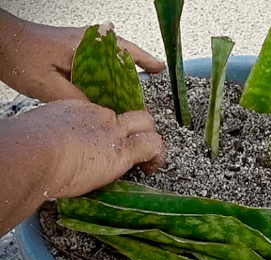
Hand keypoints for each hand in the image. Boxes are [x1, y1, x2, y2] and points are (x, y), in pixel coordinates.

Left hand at [0, 9, 164, 102]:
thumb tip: (99, 113)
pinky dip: (105, 75)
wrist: (0, 42)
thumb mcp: (47, 84)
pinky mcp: (72, 50)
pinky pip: (97, 63)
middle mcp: (86, 41)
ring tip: (131, 90)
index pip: (124, 51)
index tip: (159, 68)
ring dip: (121, 72)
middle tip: (150, 80)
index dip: (144, 60)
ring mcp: (80, 44)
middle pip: (121, 53)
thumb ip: (75, 98)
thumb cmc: (20, 57)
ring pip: (109, 59)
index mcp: (85, 45)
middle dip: (137, 66)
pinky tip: (106, 88)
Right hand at [0, 99, 164, 232]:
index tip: (111, 140)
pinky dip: (156, 155)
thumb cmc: (26, 149)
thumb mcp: (42, 135)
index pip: (107, 114)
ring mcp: (113, 131)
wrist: (33, 154)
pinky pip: (151, 146)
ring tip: (148, 158)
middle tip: (138, 142)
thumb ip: (57, 139)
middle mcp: (99, 116)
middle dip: (140, 126)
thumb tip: (57, 152)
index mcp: (77, 110)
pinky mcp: (122, 151)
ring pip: (146, 125)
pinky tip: (151, 166)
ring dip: (151, 140)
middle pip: (131, 112)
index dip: (114, 127)